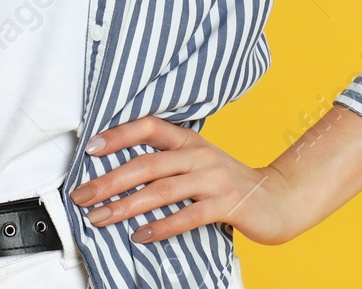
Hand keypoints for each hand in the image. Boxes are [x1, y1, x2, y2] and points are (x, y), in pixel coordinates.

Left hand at [68, 115, 305, 247]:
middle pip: (147, 164)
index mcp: (190, 140)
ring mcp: (214, 179)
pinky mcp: (226, 205)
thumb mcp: (199, 162)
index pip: (149, 127)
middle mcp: (200, 155)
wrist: (279, 198)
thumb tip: (121, 170)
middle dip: (109, 180)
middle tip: (82, 195)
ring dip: (127, 206)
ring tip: (101, 218)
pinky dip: (161, 226)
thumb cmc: (229, 182)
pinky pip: (187, 216)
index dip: (119, 135)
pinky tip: (140, 235)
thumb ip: (168, 161)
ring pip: (161, 190)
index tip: (90, 149)